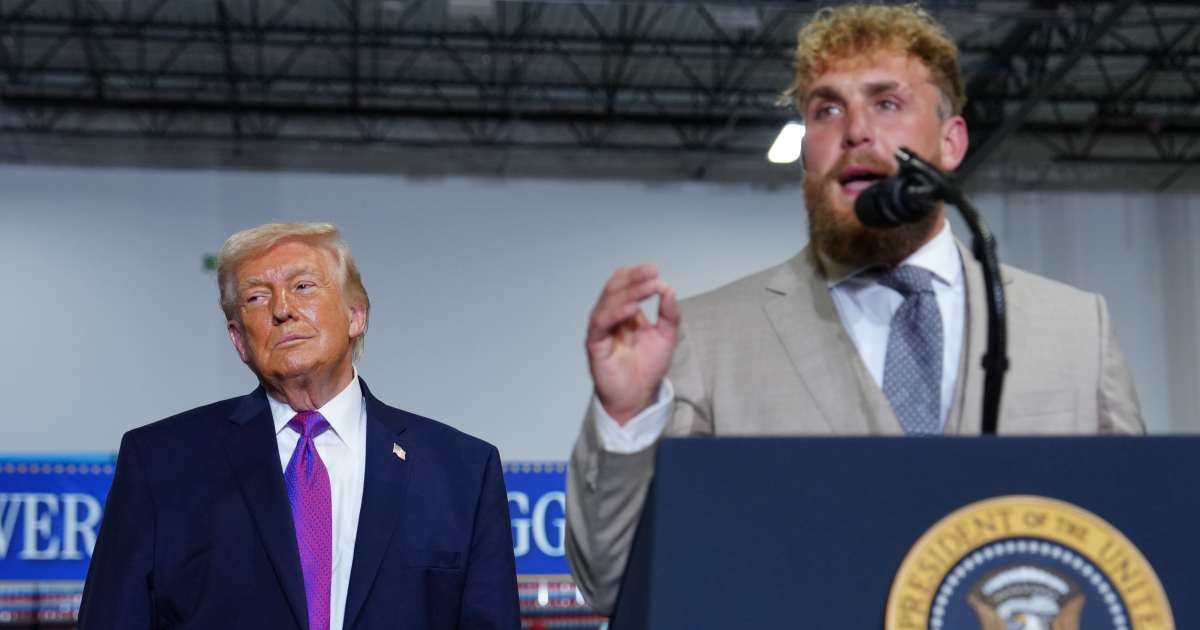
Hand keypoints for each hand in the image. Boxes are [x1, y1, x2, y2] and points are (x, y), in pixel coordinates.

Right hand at [586, 264, 680, 423]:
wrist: (639, 397)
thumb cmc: (648, 367)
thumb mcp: (666, 336)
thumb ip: (669, 314)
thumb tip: (668, 289)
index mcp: (624, 312)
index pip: (624, 285)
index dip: (636, 275)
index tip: (654, 270)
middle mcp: (610, 318)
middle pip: (614, 289)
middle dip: (633, 279)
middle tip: (651, 273)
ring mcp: (601, 330)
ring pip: (607, 303)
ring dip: (627, 293)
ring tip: (646, 288)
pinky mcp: (595, 345)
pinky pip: (600, 324)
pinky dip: (614, 314)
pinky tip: (631, 308)